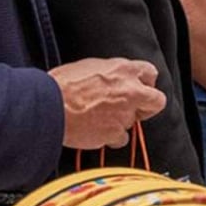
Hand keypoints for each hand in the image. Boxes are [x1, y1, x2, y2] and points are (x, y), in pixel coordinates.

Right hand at [50, 57, 165, 149]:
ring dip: (121, 122)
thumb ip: (110, 73)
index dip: (145, 82)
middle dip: (147, 106)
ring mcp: (124, 113)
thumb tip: (114, 78)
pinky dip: (111, 137)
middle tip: (134, 109)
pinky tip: (96, 131)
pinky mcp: (114, 132)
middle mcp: (129, 90)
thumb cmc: (60, 85)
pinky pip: (120, 138)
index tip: (139, 87)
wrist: (48, 106)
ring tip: (99, 119)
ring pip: (133, 121)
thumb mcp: (88, 67)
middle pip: (157, 100)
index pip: (150, 73)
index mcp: (123, 69)